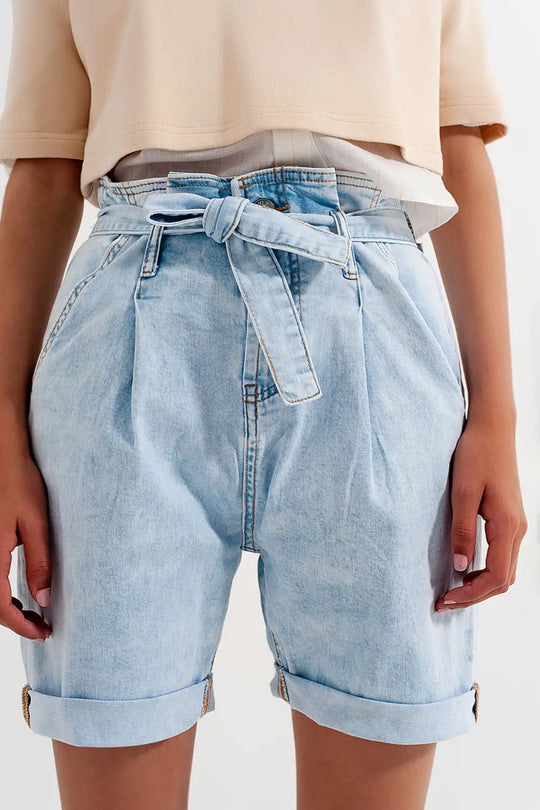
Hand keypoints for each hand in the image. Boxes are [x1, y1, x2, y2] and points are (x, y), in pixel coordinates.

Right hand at [0, 443, 51, 640]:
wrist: (3, 457)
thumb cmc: (20, 484)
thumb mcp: (36, 523)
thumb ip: (39, 562)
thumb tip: (42, 599)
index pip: (0, 606)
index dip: (21, 625)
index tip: (43, 633)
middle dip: (15, 621)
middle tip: (42, 628)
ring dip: (6, 609)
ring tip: (33, 615)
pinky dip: (0, 594)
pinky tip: (18, 595)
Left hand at [435, 412, 527, 611]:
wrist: (493, 429)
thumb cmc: (476, 455)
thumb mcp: (463, 492)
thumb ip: (462, 530)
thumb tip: (459, 567)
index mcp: (508, 525)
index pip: (495, 577)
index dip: (470, 595)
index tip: (445, 600)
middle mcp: (518, 529)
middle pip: (503, 580)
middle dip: (474, 596)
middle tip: (444, 603)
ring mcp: (518, 525)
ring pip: (505, 571)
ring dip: (481, 586)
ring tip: (452, 591)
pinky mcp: (511, 519)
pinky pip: (503, 557)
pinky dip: (486, 571)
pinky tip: (464, 569)